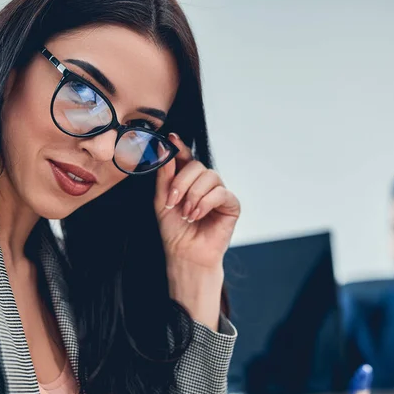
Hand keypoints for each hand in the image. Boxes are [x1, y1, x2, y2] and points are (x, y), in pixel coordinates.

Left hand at [154, 133, 239, 329]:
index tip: (170, 139)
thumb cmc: (174, 230)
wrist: (185, 254)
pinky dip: (206, 203)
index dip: (179, 147)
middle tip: (172, 201)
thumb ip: (164, 176)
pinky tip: (196, 215)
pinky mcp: (231, 204)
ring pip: (210, 176)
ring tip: (186, 213)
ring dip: (193, 195)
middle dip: (181, 182)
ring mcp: (219, 192)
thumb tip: (164, 150)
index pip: (185, 157)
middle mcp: (204, 183)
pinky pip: (221, 192)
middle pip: (197, 165)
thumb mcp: (162, 200)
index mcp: (187, 180)